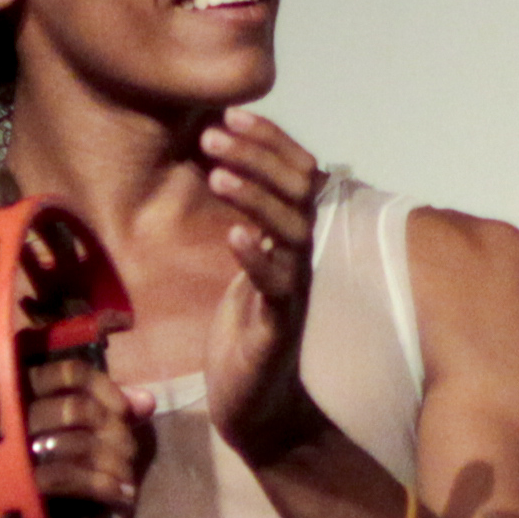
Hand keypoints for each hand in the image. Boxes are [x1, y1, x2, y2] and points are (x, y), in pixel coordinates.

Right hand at [22, 356, 153, 517]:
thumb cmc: (33, 451)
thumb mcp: (66, 422)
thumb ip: (106, 406)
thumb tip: (146, 401)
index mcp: (26, 388)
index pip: (71, 373)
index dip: (104, 388)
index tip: (123, 409)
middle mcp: (17, 412)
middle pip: (77, 409)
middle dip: (114, 432)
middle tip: (130, 452)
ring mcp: (15, 447)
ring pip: (76, 443)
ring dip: (113, 462)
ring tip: (129, 478)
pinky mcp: (18, 480)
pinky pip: (67, 478)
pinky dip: (101, 485)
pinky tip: (121, 494)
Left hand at [198, 110, 329, 458]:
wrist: (258, 404)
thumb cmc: (249, 329)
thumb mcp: (249, 264)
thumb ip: (253, 220)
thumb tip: (231, 166)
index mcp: (298, 237)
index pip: (296, 174)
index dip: (268, 142)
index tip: (231, 112)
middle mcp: (306, 257)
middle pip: (296, 194)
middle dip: (256, 159)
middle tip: (212, 133)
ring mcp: (296, 291)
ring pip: (288, 233)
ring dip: (254, 199)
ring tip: (216, 174)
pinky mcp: (280, 327)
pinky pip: (276, 287)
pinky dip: (257, 259)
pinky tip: (234, 237)